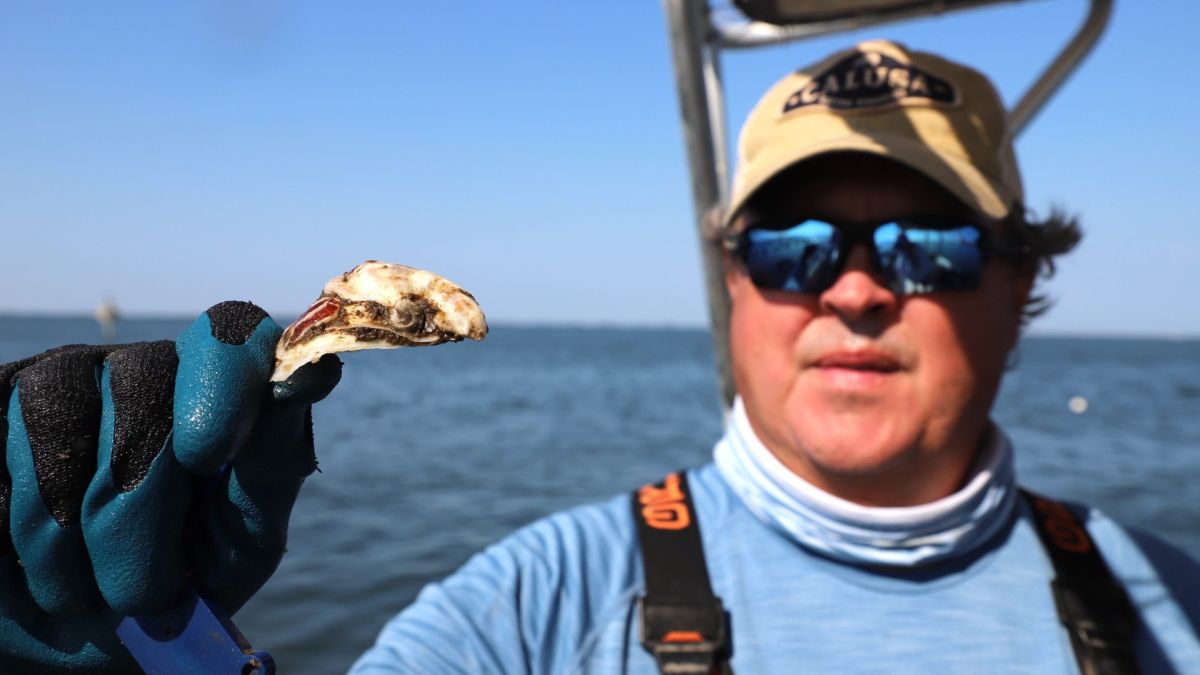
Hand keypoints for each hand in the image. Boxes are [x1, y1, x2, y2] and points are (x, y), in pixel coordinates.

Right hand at [0, 301, 340, 672]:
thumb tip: (317, 371)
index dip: (222, 381)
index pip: (232, 333)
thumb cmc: (178, 584)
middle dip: (138, 507)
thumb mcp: (242, 537)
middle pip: (142, 387)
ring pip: (56, 413)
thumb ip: (274, 459)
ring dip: (63, 530)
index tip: (210, 458)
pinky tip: (29, 562)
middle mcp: (141, 368)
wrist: (81, 636)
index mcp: (218, 390)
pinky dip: (9, 523)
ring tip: (81, 591)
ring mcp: (58, 381)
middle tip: (140, 592)